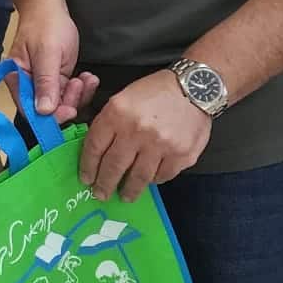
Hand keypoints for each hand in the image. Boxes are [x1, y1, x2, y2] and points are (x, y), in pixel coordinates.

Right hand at [7, 4, 97, 124]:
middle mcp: (28, 85)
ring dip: (78, 94)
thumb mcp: (47, 53)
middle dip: (68, 101)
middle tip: (79, 86)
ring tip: (86, 78)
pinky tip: (87, 77)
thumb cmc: (45, 25)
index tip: (70, 110)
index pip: (31, 110)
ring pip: (62, 102)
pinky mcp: (56, 79)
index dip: (50, 116)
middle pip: (48, 109)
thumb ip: (46, 82)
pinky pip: (69, 92)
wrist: (49, 7)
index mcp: (17, 80)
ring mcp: (43, 83)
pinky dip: (81, 88)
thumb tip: (43, 111)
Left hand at [81, 70, 211, 202]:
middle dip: (104, 184)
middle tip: (100, 194)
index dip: (88, 167)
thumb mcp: (124, 98)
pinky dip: (154, 180)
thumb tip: (98, 153)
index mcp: (118, 113)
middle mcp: (137, 130)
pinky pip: (162, 176)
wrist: (195, 87)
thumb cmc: (156, 92)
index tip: (86, 178)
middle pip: (114, 167)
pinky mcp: (181, 155)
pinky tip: (149, 179)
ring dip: (129, 190)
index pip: (95, 147)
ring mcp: (160, 145)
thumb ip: (110, 124)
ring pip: (138, 177)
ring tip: (125, 195)